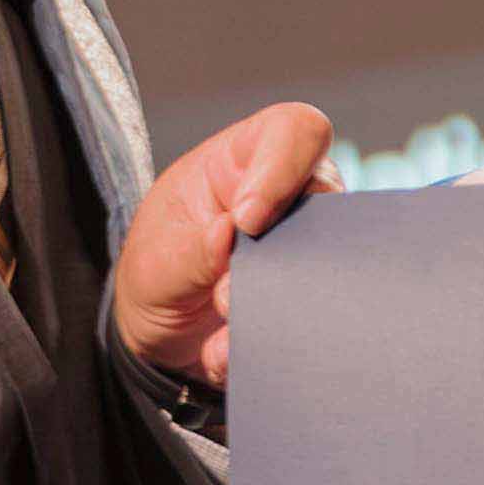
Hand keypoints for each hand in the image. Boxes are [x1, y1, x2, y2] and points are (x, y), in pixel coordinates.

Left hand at [110, 102, 336, 387]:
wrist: (158, 342)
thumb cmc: (154, 276)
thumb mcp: (154, 264)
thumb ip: (190, 251)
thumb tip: (230, 235)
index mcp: (239, 164)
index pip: (292, 130)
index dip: (284, 165)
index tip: (248, 220)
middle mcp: (282, 200)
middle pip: (326, 196)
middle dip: (282, 253)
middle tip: (226, 293)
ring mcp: (301, 248)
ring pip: (329, 263)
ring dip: (274, 304)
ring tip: (220, 328)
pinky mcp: (308, 295)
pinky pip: (316, 317)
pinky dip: (267, 342)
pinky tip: (221, 354)